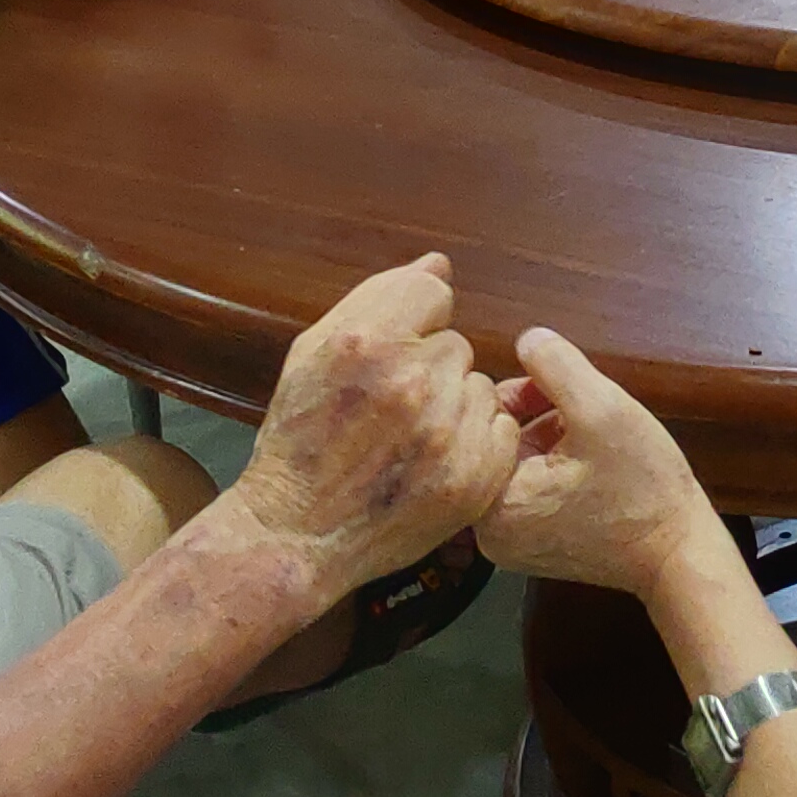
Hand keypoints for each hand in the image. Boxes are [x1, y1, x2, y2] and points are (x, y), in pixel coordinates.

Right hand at [224, 256, 520, 596]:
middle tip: (391, 410)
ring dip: (454, 407)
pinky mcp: (473, 478)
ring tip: (411, 440)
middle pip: (455, 345)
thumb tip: (438, 264)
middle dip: (428, 370)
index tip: (393, 355)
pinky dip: (476, 444)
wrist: (296, 532)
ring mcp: (447, 433)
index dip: (414, 323)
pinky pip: (500, 431)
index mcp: (368, 341)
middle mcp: (412, 381)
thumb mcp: (313, 354)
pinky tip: (437, 461)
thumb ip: (378, 300)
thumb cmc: (299, 439)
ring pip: (479, 388)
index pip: (432, 292)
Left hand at [477, 328, 723, 603]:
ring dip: (545, 435)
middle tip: (577, 408)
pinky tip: (589, 459)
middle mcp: (489, 534)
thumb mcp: (603, 409)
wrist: (679, 554)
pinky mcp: (531, 547)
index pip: (479, 425)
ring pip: (513, 461)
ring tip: (589, 432)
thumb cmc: (644, 490)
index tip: (558, 393)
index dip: (519, 393)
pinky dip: (553, 463)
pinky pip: (527, 486)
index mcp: (493, 507)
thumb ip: (556, 365)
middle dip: (532, 414)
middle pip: (494, 444)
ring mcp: (508, 545)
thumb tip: (525, 339)